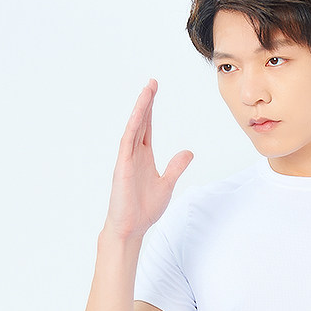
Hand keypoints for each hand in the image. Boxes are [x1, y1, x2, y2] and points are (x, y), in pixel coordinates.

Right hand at [104, 78, 193, 239]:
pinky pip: (127, 143)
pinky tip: (139, 114)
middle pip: (140, 122)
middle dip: (146, 102)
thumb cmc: (144, 209)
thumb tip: (188, 152)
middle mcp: (133, 154)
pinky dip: (133, 127)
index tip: (154, 91)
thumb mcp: (167, 184)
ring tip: (147, 90)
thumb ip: (176, 167)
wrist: (131, 228)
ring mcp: (126, 159)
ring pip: (134, 128)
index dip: (150, 109)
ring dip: (140, 109)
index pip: (147, 128)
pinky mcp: (122, 167)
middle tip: (152, 82)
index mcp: (143, 157)